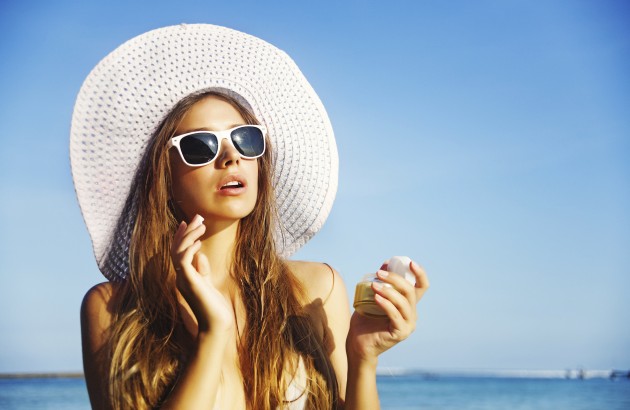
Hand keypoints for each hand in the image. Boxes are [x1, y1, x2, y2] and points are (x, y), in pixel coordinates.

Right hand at [171, 214, 233, 337]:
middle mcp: (180, 277)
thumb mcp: (209, 284)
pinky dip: (189, 249)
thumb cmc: (215, 307)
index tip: (188, 222)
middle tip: (197, 217)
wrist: (217, 325)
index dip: (181, 236)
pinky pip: (183, 261)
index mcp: (184, 277)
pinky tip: (198, 241)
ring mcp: (183, 280)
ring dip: (189, 236)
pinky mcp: (189, 283)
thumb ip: (203, 270)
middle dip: (186, 231)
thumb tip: (200, 255)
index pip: (178, 252)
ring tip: (201, 224)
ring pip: (178, 252)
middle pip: (176, 248)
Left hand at [347, 260, 428, 362]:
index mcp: (408, 305)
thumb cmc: (365, 320)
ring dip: (388, 291)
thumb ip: (382, 282)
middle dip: (395, 278)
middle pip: (410, 291)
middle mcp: (412, 314)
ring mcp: (408, 325)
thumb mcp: (374, 297)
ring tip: (374, 285)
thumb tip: (386, 264)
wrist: (358, 344)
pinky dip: (386, 304)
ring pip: (403, 302)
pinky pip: (395, 315)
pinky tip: (376, 298)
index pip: (421, 287)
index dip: (420, 274)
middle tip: (378, 273)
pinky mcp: (400, 333)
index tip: (410, 262)